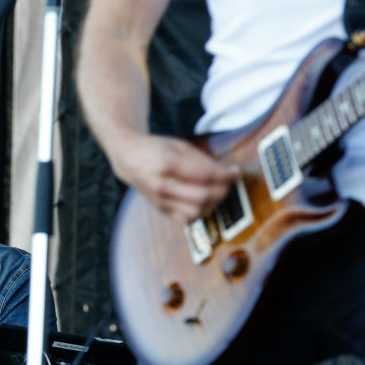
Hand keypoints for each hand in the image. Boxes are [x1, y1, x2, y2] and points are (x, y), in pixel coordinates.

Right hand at [111, 130, 238, 222]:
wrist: (128, 158)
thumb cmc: (155, 149)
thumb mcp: (179, 146)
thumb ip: (202, 160)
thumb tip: (226, 173)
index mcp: (167, 164)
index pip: (205, 175)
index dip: (226, 175)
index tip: (236, 172)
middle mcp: (162, 185)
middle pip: (203, 196)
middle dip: (222, 190)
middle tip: (228, 183)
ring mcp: (160, 200)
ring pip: (196, 211)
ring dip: (213, 203)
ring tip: (217, 192)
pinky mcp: (161, 209)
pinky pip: (186, 219)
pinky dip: (200, 212)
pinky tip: (203, 202)